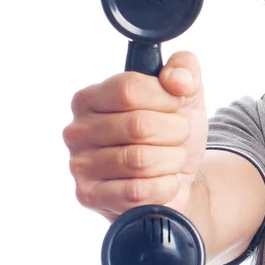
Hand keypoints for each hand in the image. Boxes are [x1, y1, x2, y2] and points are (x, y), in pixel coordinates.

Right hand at [63, 52, 207, 221]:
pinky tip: (165, 181)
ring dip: (172, 159)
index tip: (178, 103)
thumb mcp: (186, 92)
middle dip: (175, 131)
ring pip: (140, 160)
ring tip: (172, 158)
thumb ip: (185, 68)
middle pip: (138, 125)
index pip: (129, 88)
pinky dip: (164, 186)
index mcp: (91, 97)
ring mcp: (80, 165)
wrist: (176, 177)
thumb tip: (178, 80)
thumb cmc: (171, 130)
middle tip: (179, 135)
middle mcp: (78, 129)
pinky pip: (137, 191)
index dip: (164, 97)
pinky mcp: (90, 196)